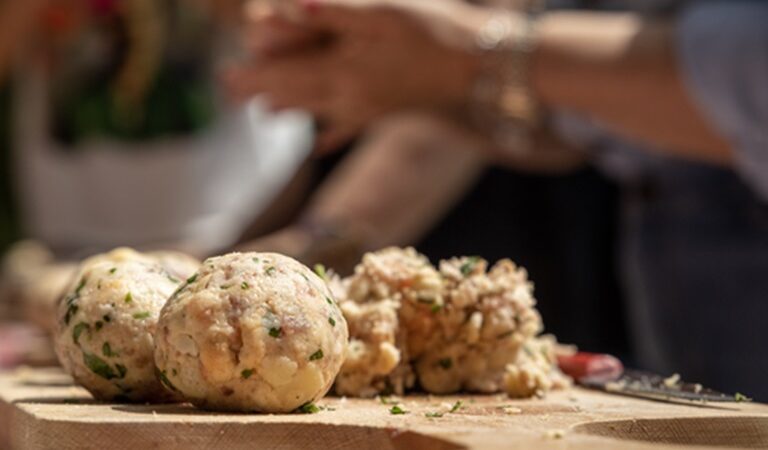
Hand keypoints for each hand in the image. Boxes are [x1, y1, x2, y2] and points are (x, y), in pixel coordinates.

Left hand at [225, 0, 481, 153]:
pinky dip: (330, 134)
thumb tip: (291, 6)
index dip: (256, 75)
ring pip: (317, 111)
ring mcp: (366, 109)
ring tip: (264, 111)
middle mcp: (349, 96)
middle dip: (263, 92)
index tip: (228, 78)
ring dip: (289, 108)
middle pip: (296, 94)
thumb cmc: (432, 34)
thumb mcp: (382, 15)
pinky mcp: (382, 112)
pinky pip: (348, 127)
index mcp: (344, 70)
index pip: (288, 74)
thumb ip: (334, 14)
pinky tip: (318, 145)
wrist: (475, 72)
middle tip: (232, 93)